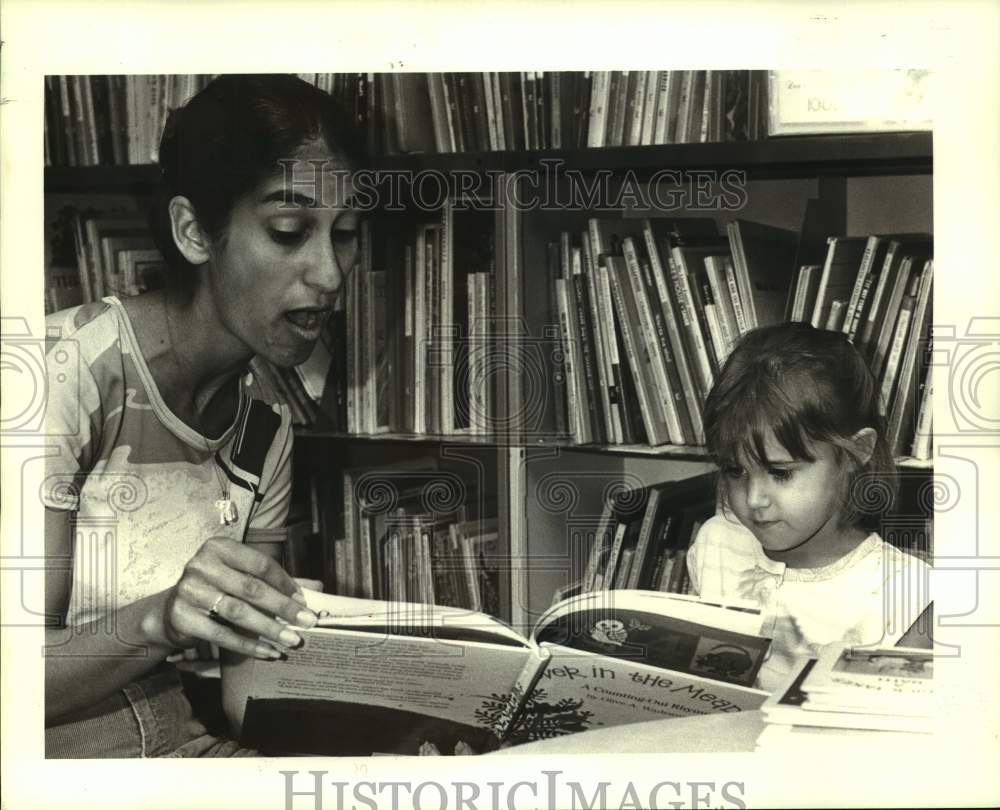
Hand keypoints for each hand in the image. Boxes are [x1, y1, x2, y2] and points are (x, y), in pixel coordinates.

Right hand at [157, 537, 317, 659]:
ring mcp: (189, 591)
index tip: (304, 600)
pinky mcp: (183, 618)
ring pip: (239, 612)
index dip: (284, 582)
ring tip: (291, 640)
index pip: (260, 564)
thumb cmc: (215, 589)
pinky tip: (268, 651)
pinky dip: (248, 645)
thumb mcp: (239, 576)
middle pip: (252, 588)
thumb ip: (272, 580)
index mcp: (218, 547)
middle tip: (307, 622)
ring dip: (269, 628)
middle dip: (283, 607)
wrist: (170, 611)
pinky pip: (222, 635)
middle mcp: (201, 565)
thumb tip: (317, 587)